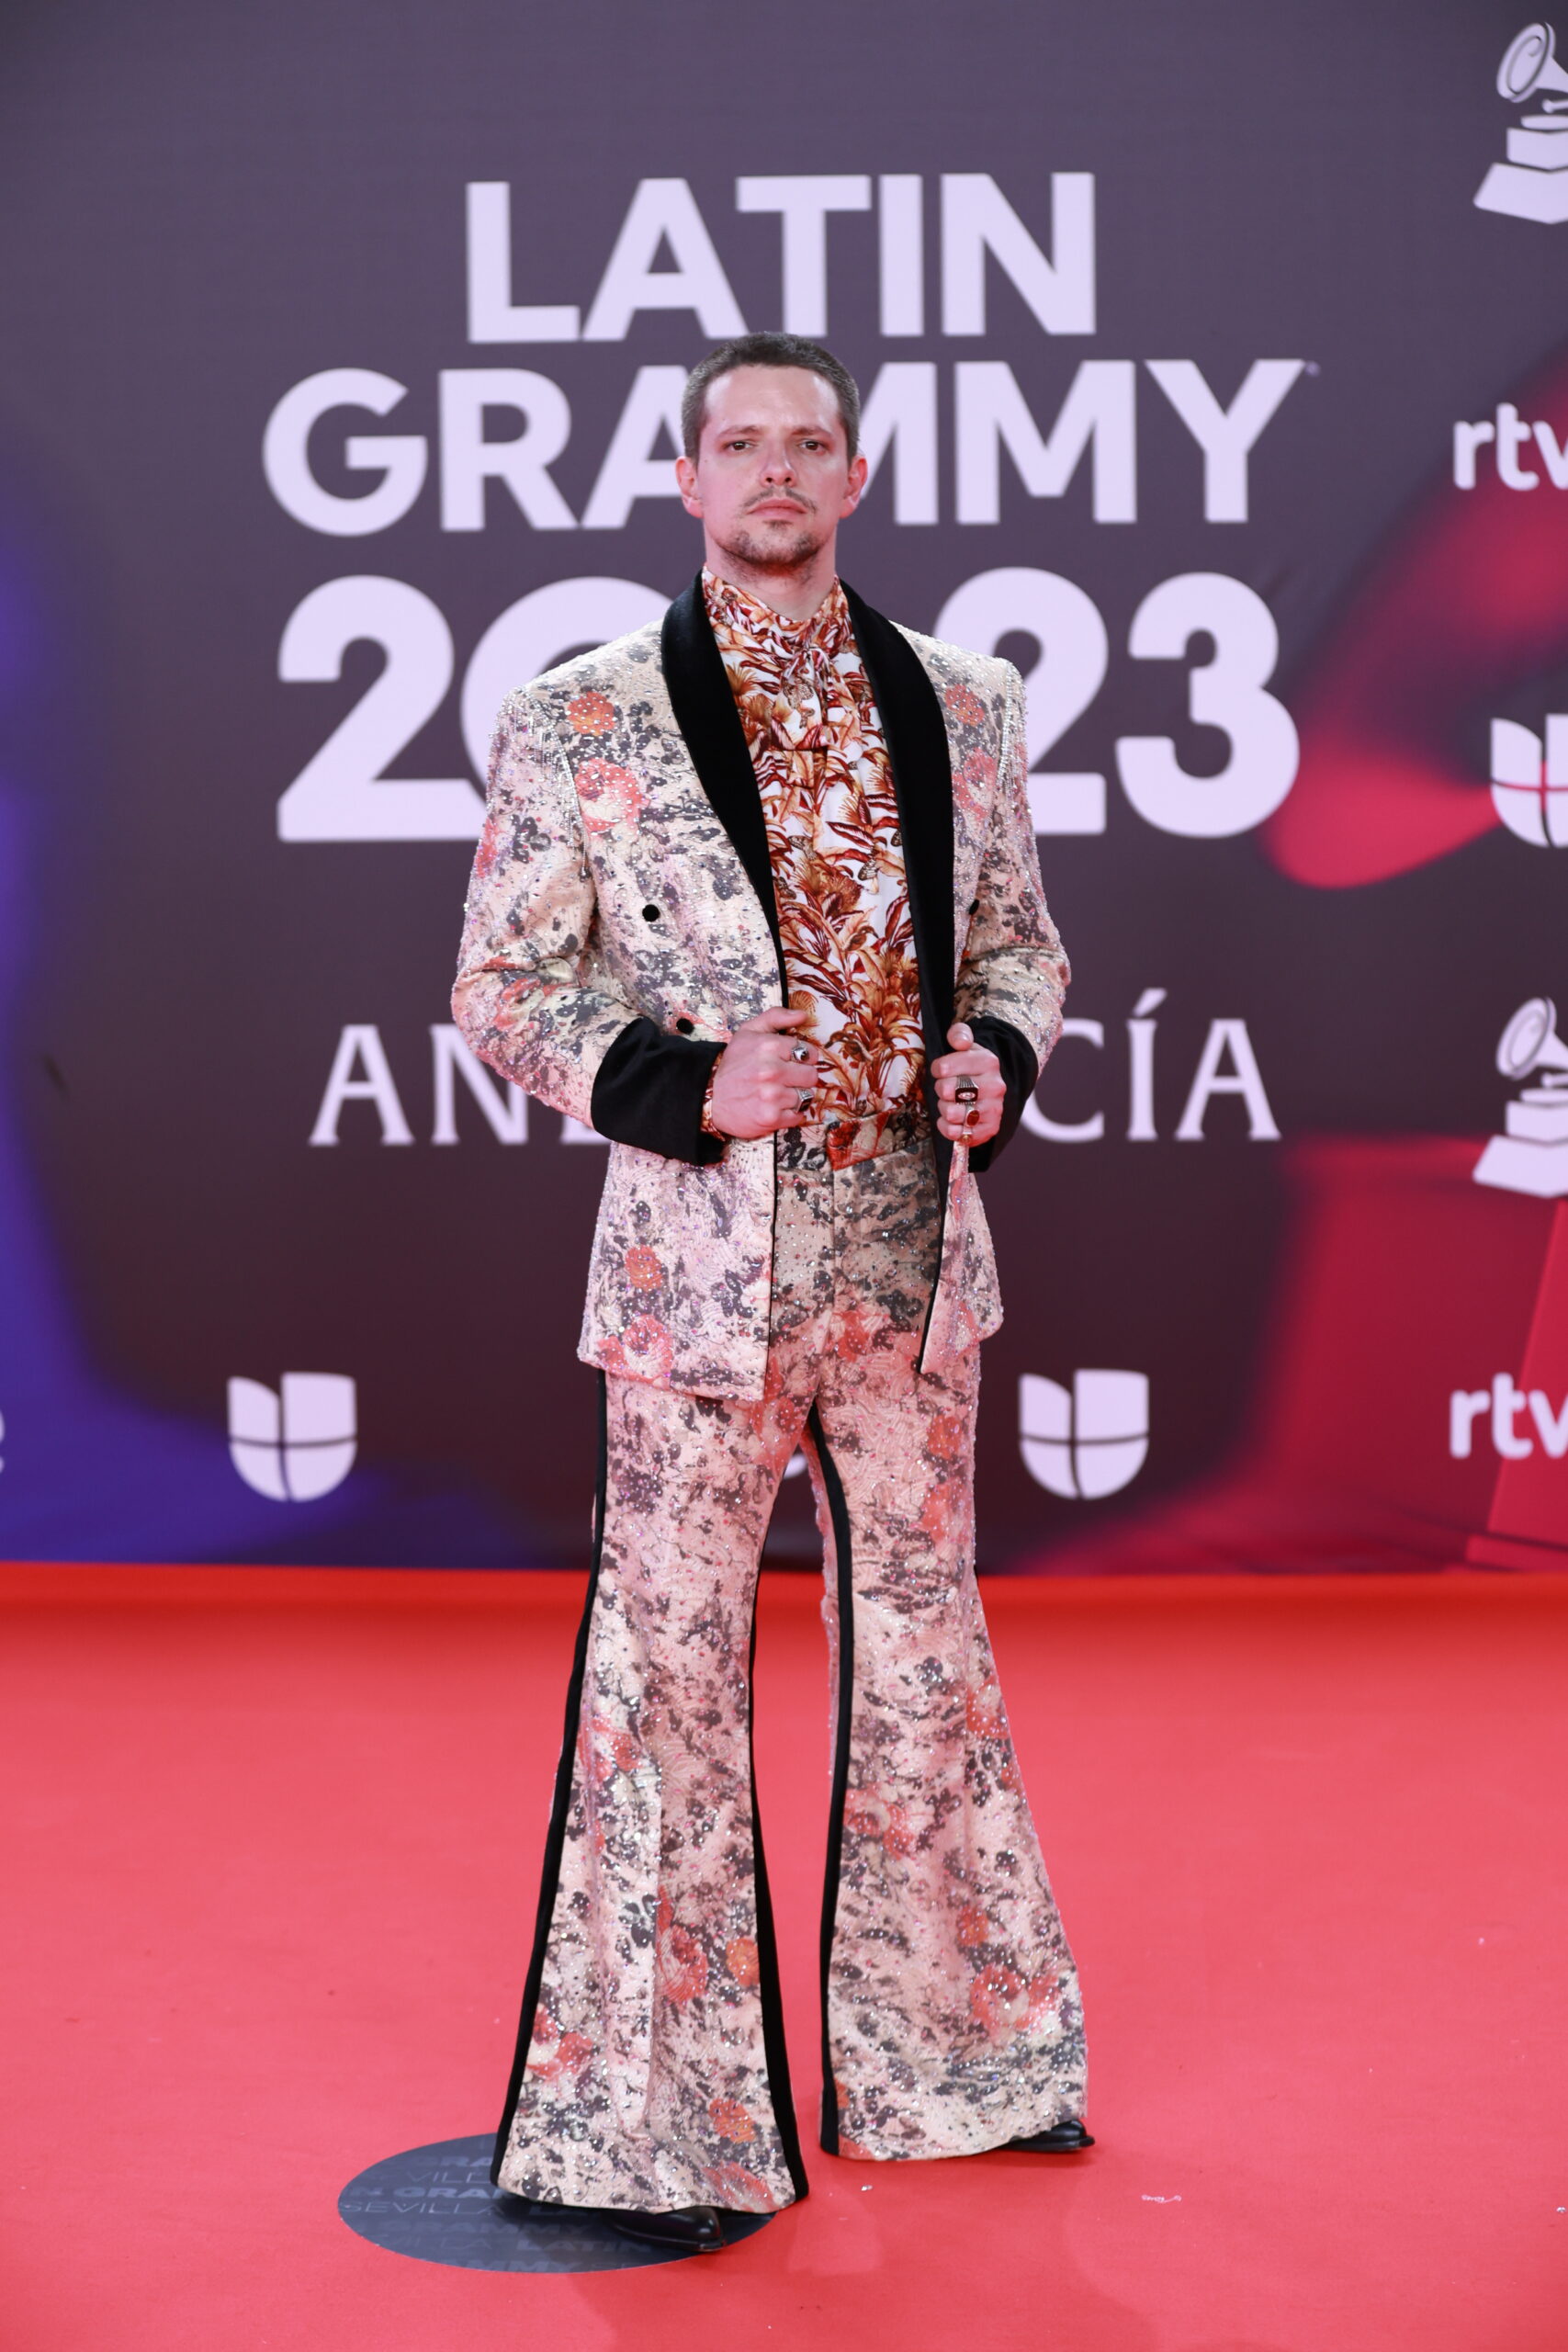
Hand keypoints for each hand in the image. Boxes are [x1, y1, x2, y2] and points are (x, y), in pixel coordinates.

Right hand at [708, 1008, 820, 1138]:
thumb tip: (802, 1015)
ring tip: (777, 1094)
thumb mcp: (748, 1032)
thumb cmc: (732, 1065)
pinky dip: (789, 1114)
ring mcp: (772, 1096)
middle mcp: (772, 1070)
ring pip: (806, 1096)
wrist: (709, 1096)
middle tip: (785, 1079)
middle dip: (801, 1078)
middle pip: (811, 1075)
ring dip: (795, 1096)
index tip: (791, 1063)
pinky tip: (774, 1107)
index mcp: (770, 1046)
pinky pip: (798, 1116)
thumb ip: (776, 1017)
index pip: (809, 1053)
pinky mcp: (771, 1117)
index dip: (803, 1059)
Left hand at [931, 1021, 1003, 1145]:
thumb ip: (959, 1034)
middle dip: (940, 1089)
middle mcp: (995, 1086)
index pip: (945, 1067)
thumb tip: (960, 1042)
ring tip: (948, 1103)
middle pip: (947, 1089)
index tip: (940, 1070)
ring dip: (943, 1108)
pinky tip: (949, 1120)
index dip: (937, 1069)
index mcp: (988, 1061)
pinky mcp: (989, 1129)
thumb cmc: (970, 1065)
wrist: (990, 1089)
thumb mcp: (966, 1043)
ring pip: (952, 1113)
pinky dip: (947, 1128)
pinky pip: (958, 1133)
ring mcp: (994, 1109)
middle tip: (945, 1088)